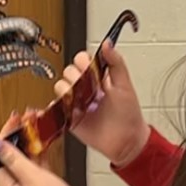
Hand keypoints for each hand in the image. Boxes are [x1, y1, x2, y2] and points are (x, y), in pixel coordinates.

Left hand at [0, 113, 98, 185]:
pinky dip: (40, 151)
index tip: (13, 121)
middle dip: (18, 136)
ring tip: (34, 124)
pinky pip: (38, 164)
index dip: (5, 137)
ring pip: (26, 158)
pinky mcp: (45, 185)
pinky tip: (43, 140)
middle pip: (12, 156)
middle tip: (25, 119)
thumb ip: (14, 159)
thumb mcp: (32, 176)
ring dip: (30, 141)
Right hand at [57, 41, 149, 167]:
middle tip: (87, 86)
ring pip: (60, 86)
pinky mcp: (70, 117)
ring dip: (68, 90)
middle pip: (68, 71)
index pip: (82, 61)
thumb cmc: (129, 115)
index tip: (90, 67)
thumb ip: (116, 63)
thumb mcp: (125, 85)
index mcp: (98, 77)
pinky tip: (69, 107)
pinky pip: (56, 108)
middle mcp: (85, 88)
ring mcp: (76, 102)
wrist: (127, 141)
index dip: (83, 61)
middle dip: (75, 76)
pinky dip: (57, 106)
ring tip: (82, 99)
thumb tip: (107, 43)